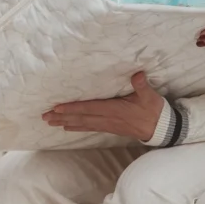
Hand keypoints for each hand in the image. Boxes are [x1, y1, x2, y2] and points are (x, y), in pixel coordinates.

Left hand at [42, 72, 164, 141]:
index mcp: (114, 110)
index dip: (72, 108)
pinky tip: (68, 127)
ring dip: (65, 123)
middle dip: (62, 117)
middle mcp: (107, 119)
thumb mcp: (149, 96)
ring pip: (82, 124)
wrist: (159, 129)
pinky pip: (89, 127)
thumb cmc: (153, 111)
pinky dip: (76, 127)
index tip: (57, 108)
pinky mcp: (109, 128)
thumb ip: (141, 86)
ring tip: (50, 122)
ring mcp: (107, 125)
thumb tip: (137, 74)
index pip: (89, 108)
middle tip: (45, 117)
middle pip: (81, 118)